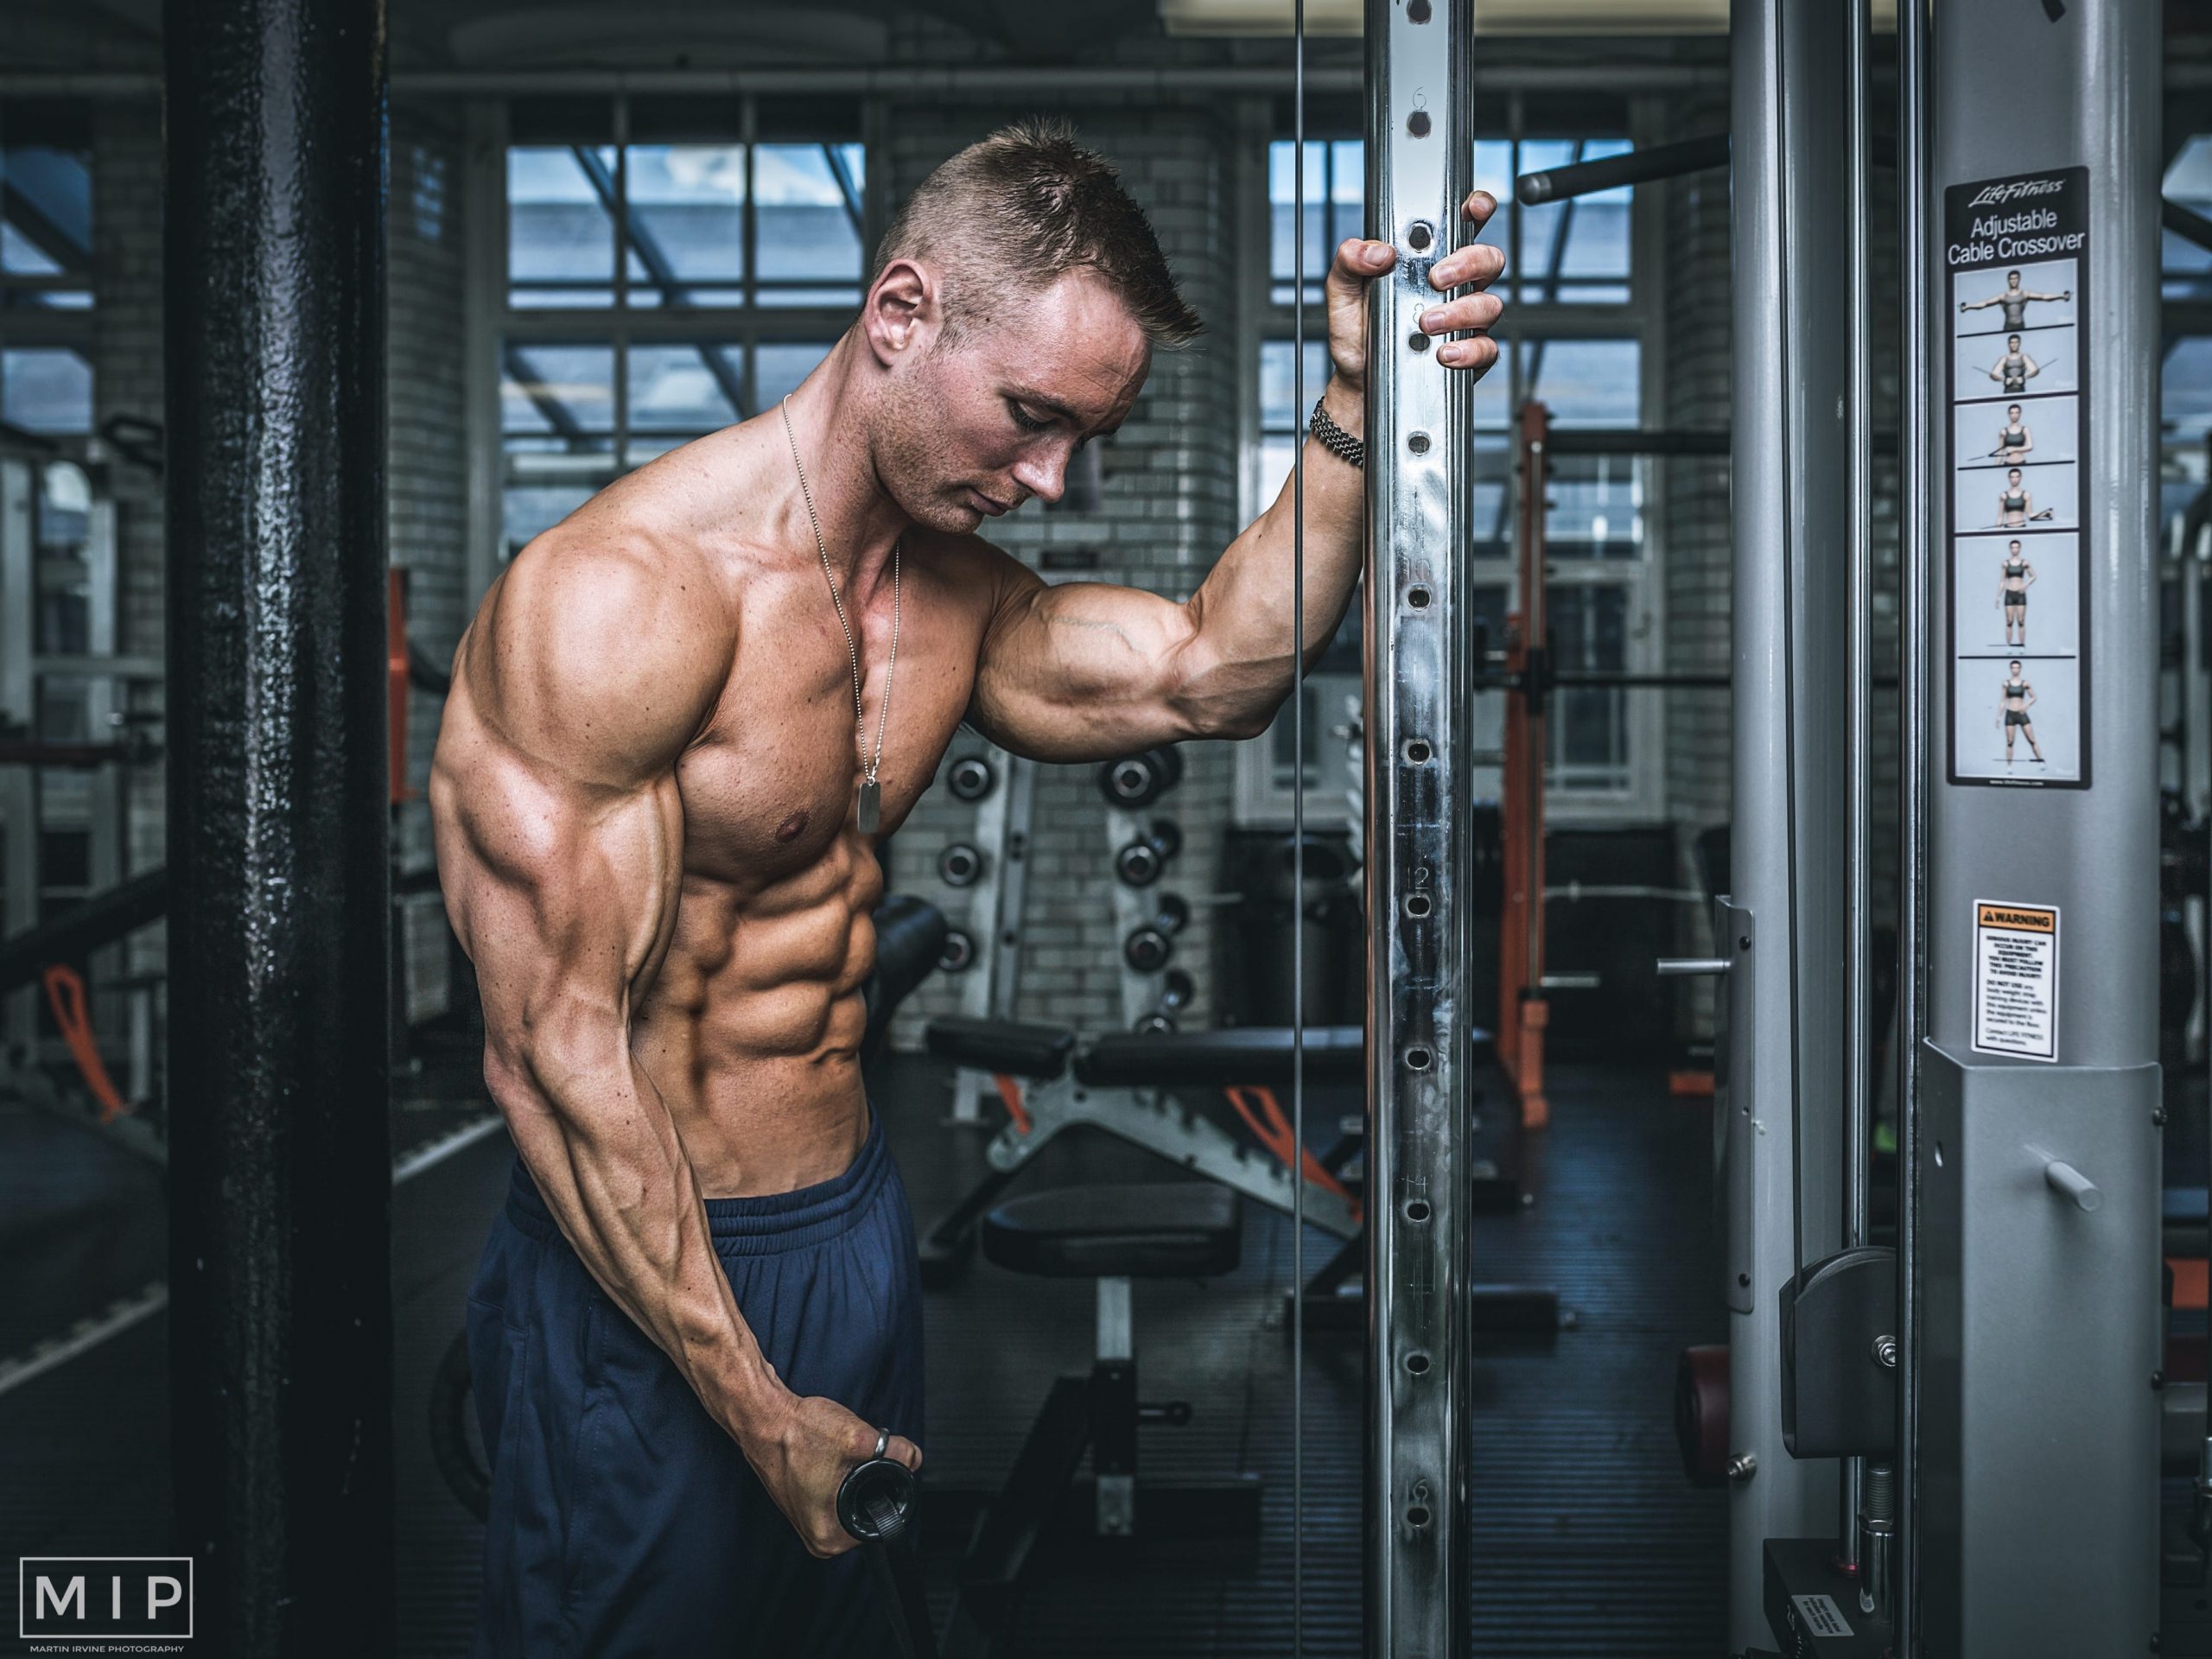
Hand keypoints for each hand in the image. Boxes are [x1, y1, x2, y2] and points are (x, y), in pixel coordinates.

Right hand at [744, 1388, 922, 1558]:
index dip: (888, 1487)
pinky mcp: (802, 1505)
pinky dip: (840, 1474)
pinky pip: (836, 1495)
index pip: (880, 1519)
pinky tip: (829, 1456)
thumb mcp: (857, 1438)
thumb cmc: (795, 1433)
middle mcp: (816, 1536)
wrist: (762, 1418)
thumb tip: (913, 1459)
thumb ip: (895, 1451)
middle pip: (867, 1509)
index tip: (876, 1464)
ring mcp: (806, 1522)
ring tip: (837, 1454)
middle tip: (853, 1454)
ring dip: (855, 1475)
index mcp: (830, 1536)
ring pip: (852, 1500)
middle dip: (871, 1480)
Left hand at [1324, 190, 1504, 395]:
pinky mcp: (1471, 351)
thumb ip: (1351, 260)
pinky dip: (1468, 350)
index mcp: (1430, 259)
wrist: (1359, 378)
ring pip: (1489, 303)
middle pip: (1488, 259)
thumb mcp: (1343, 291)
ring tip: (1426, 322)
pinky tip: (1443, 352)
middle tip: (1436, 278)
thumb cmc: (1359, 329)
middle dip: (1468, 263)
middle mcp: (1456, 284)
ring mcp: (1467, 318)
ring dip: (1460, 311)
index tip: (1474, 208)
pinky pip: (1486, 347)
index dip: (1478, 209)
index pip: (1464, 225)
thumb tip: (1378, 251)